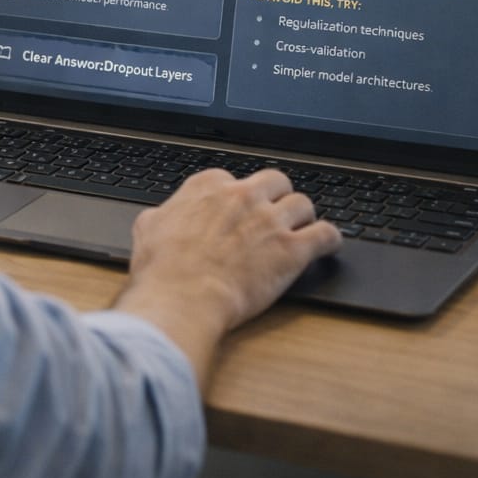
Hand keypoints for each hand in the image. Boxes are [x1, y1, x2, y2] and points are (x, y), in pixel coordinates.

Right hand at [112, 168, 340, 383]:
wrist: (183, 297)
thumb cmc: (163, 269)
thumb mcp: (148, 228)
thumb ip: (165, 214)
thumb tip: (165, 215)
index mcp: (209, 187)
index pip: (233, 179)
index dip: (238, 197)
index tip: (238, 210)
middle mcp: (244, 196)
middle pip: (275, 182)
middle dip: (277, 197)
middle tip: (275, 214)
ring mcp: (270, 221)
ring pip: (303, 204)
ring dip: (303, 217)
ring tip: (301, 229)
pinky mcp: (292, 250)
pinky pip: (325, 234)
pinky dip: (330, 239)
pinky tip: (328, 244)